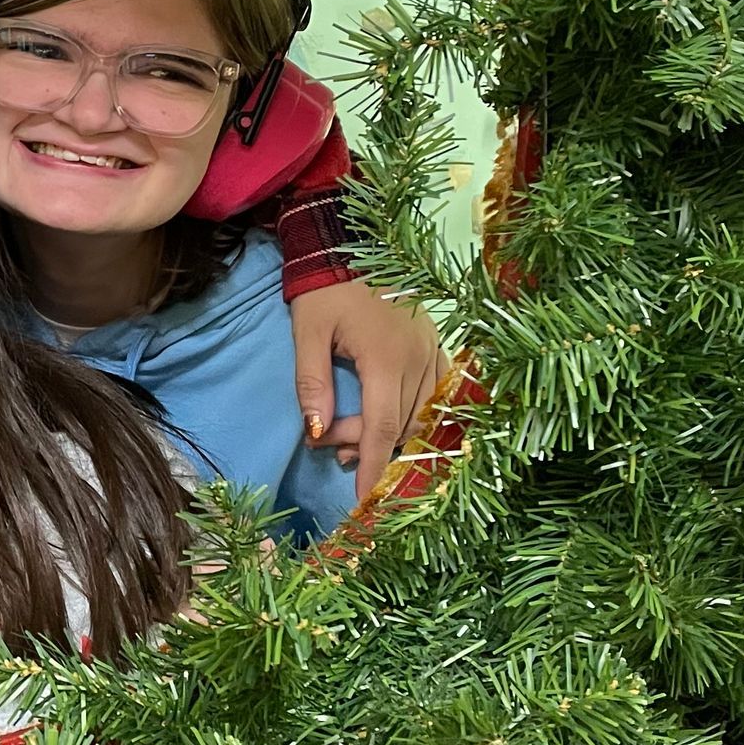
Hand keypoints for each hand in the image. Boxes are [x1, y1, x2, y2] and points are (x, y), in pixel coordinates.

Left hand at [290, 281, 444, 503]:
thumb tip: (316, 432)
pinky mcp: (436, 344)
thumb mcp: (307, 333)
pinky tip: (389, 419)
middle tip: (326, 442)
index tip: (365, 500)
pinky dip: (415, 414)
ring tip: (347, 436)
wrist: (350, 243)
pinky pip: (437, 393)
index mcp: (387, 357)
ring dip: (388, 433)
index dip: (373, 466)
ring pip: (421, 414)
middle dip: (363, 445)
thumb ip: (312, 383)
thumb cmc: (324, 289)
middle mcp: (419, 358)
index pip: (383, 428)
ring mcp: (433, 350)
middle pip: (399, 425)